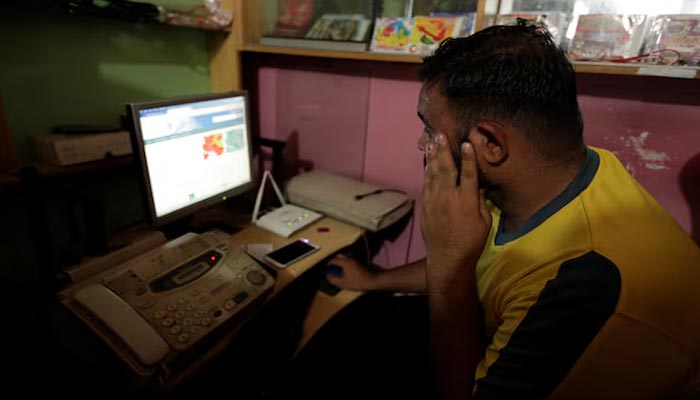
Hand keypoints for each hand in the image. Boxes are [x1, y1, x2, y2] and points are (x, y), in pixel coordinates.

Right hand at [325, 254, 377, 290]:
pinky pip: (350, 260)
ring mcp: (356, 260)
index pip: (334, 260)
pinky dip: (347, 262)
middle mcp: (350, 259)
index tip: (326, 266)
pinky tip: (347, 269)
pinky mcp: (360, 262)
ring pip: (346, 257)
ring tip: (339, 267)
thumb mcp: (343, 283)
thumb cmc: (357, 282)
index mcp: (345, 262)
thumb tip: (328, 276)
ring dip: (341, 260)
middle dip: (335, 259)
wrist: (372, 280)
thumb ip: (334, 280)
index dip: (328, 263)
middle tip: (332, 265)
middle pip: (340, 256)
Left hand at [421, 134, 491, 293]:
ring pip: (433, 173)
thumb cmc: (471, 242)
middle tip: (440, 134)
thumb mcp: (484, 222)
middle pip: (446, 168)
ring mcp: (434, 201)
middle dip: (444, 149)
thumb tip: (479, 186)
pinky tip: (427, 163)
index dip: (469, 157)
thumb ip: (480, 201)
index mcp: (467, 200)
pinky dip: (427, 172)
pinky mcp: (425, 206)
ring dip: (432, 156)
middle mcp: (449, 197)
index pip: (469, 173)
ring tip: (431, 142)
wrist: (447, 258)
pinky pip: (426, 184)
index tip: (467, 142)